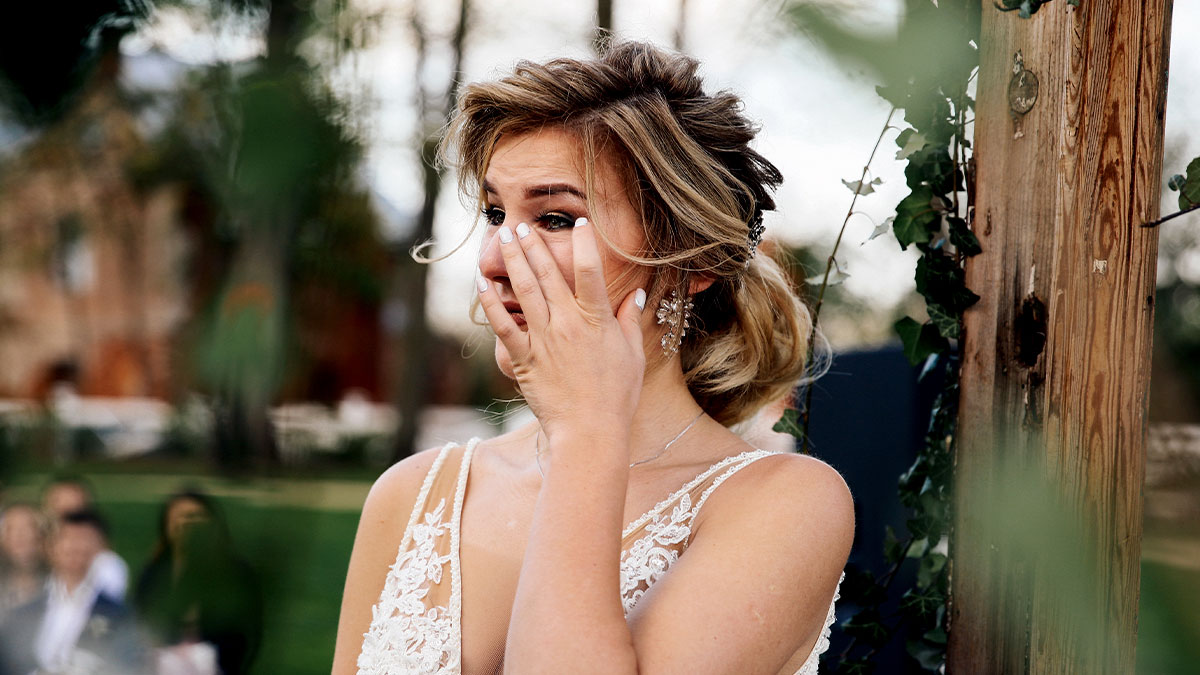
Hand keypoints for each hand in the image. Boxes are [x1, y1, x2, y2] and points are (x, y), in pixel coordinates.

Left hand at [477, 218, 646, 445]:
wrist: (589, 431)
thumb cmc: (617, 395)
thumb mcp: (633, 354)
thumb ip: (630, 320)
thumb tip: (636, 294)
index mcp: (597, 320)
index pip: (590, 270)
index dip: (584, 242)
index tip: (580, 222)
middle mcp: (567, 323)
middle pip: (547, 273)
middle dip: (533, 244)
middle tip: (522, 224)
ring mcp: (543, 339)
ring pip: (523, 290)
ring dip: (511, 260)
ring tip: (503, 238)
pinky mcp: (524, 358)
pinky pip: (503, 325)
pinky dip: (490, 303)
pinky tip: (481, 284)